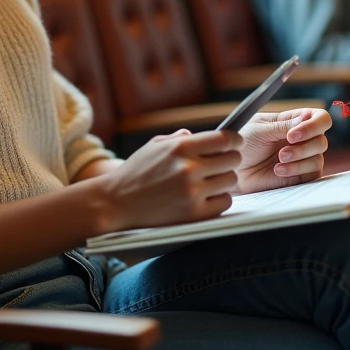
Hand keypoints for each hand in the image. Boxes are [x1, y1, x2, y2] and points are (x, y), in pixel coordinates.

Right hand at [96, 129, 242, 231]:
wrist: (115, 203)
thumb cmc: (135, 172)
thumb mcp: (153, 146)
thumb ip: (178, 138)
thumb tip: (198, 135)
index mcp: (180, 147)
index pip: (225, 139)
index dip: (234, 140)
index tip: (234, 143)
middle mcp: (188, 168)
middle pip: (233, 160)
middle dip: (229, 160)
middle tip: (221, 164)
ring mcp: (192, 193)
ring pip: (231, 182)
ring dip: (223, 181)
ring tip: (210, 181)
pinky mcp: (193, 214)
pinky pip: (224, 203)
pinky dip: (219, 199)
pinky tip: (207, 197)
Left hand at [234, 107, 330, 193]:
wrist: (232, 169)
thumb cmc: (242, 144)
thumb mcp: (260, 130)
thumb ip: (284, 125)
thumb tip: (308, 116)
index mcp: (293, 121)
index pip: (319, 118)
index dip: (313, 125)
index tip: (292, 135)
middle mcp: (302, 139)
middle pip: (322, 139)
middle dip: (304, 146)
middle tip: (282, 152)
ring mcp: (303, 158)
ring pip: (318, 157)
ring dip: (299, 158)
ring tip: (278, 160)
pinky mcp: (301, 175)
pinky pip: (312, 173)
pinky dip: (296, 170)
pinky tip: (278, 170)